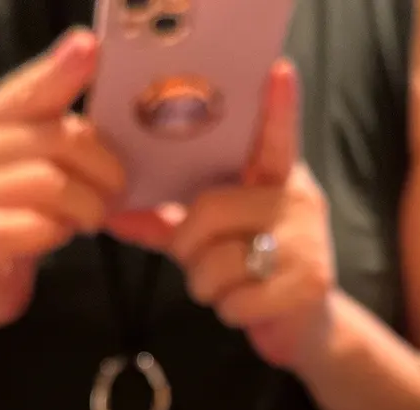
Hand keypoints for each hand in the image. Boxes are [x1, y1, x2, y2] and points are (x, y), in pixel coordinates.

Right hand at [0, 30, 124, 329]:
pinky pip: (32, 227)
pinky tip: (58, 237)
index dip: (63, 70)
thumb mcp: (35, 164)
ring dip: (87, 205)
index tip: (93, 51)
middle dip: (103, 168)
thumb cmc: (13, 215)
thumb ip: (63, 130)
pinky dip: (57, 233)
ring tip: (91, 219)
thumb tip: (109, 85)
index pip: (32, 87)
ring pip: (51, 184)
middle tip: (116, 191)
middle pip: (57, 139)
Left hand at [109, 62, 336, 369]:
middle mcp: (297, 200)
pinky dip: (229, 311)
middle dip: (189, 246)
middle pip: (211, 211)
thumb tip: (112, 215)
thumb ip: (167, 221)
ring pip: (219, 262)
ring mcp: (307, 242)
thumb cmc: (252, 271)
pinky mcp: (308, 284)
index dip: (277, 108)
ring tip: (229, 285)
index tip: (279, 72)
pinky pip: (237, 300)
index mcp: (277, 176)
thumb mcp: (212, 239)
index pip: (276, 137)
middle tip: (200, 260)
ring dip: (206, 285)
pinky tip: (248, 306)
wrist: (306, 327)